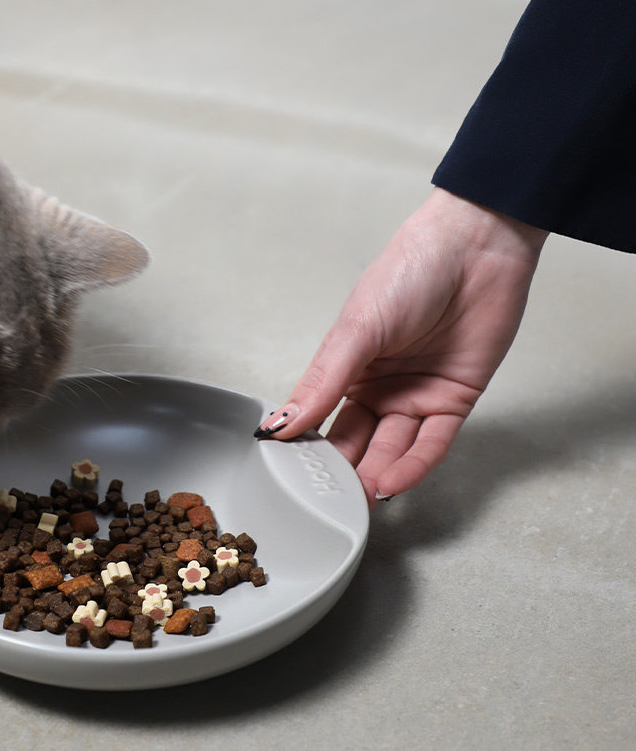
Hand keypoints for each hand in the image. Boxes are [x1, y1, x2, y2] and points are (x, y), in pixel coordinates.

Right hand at [259, 187, 547, 503]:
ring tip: (356, 502)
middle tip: (324, 505)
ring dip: (377, 476)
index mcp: (348, 367)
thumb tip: (280, 421)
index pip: (321, 418)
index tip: (289, 477)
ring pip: (393, 449)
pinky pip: (433, 444)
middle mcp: (381, 386)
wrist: (475, 250)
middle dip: (342, 474)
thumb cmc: (410, 271)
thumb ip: (322, 380)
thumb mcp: (356, 328)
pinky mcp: (455, 401)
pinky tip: (393, 482)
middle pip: (357, 441)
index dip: (306, 448)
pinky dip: (414, 465)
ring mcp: (418, 394)